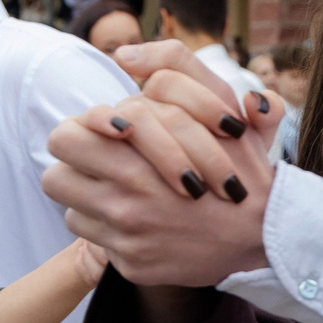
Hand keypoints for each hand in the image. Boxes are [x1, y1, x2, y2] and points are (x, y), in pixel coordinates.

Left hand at [42, 93, 282, 286]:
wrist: (267, 233)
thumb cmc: (242, 165)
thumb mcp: (219, 103)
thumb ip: (176, 69)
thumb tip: (125, 56)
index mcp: (139, 157)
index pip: (66, 138)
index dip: (79, 133)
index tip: (102, 136)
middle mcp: (127, 199)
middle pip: (55, 177)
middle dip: (72, 167)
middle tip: (96, 163)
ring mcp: (128, 237)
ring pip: (71, 210)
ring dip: (89, 200)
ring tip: (118, 192)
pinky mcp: (133, 266)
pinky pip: (97, 243)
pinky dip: (113, 232)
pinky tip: (141, 223)